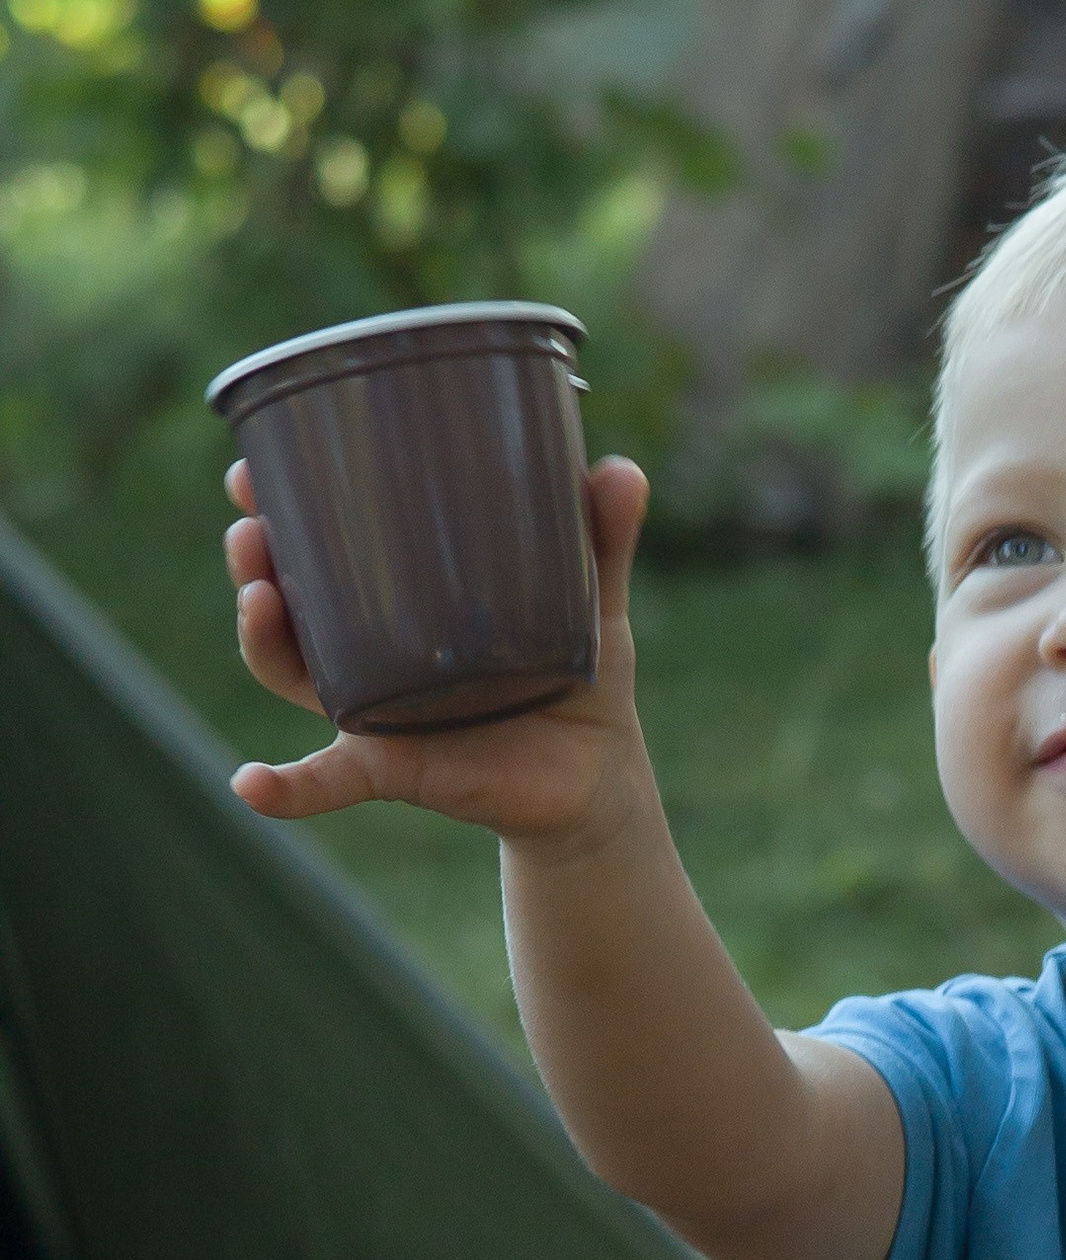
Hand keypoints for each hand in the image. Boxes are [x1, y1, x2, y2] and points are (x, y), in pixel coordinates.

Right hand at [223, 452, 652, 852]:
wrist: (595, 780)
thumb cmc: (581, 678)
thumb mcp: (594, 602)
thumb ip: (603, 540)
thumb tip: (621, 469)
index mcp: (404, 600)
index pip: (323, 543)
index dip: (277, 506)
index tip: (250, 473)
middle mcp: (372, 651)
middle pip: (288, 600)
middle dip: (256, 561)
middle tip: (251, 529)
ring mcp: (376, 712)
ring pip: (294, 674)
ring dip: (261, 640)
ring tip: (258, 600)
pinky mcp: (396, 768)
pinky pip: (327, 784)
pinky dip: (286, 789)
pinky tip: (249, 786)